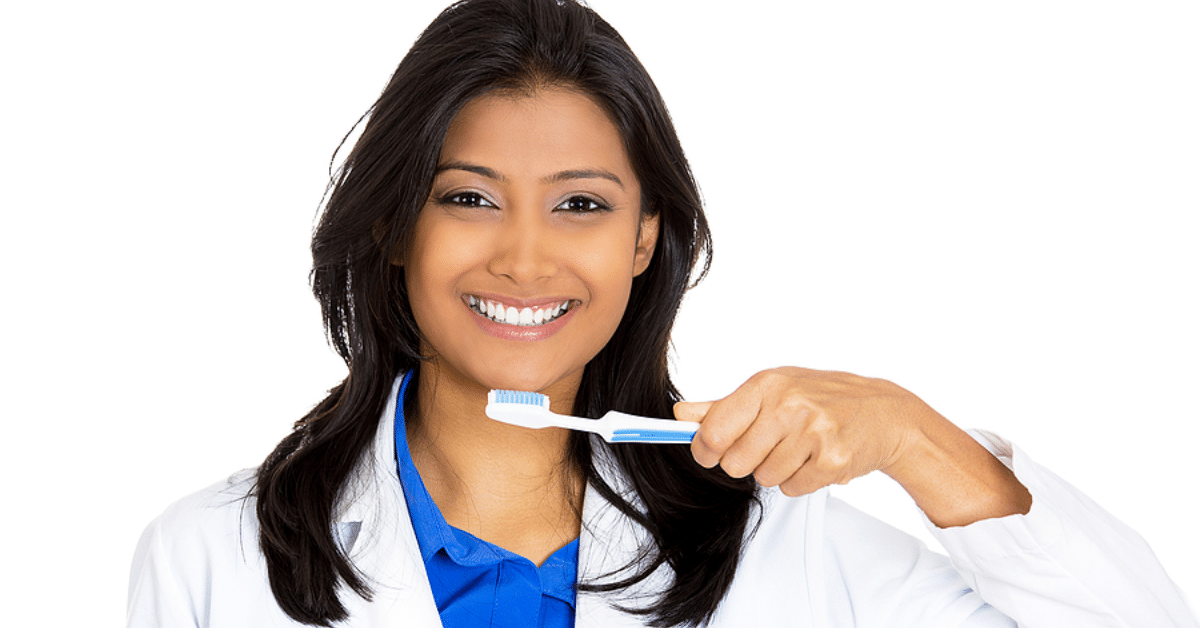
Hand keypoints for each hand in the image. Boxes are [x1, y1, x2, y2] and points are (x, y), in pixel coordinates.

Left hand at [674, 367, 928, 496]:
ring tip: (798, 449)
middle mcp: (788, 406)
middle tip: (768, 446)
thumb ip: (724, 406)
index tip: (709, 453)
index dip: (705, 449)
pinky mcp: (832, 460)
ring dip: (776, 470)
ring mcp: (812, 433)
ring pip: (763, 478)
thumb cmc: (821, 398)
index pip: (714, 429)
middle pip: (735, 462)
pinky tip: (815, 459)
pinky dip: (800, 480)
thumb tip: (680, 414)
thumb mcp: (772, 390)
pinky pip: (792, 488)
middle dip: (746, 462)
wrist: (883, 412)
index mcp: (766, 385)